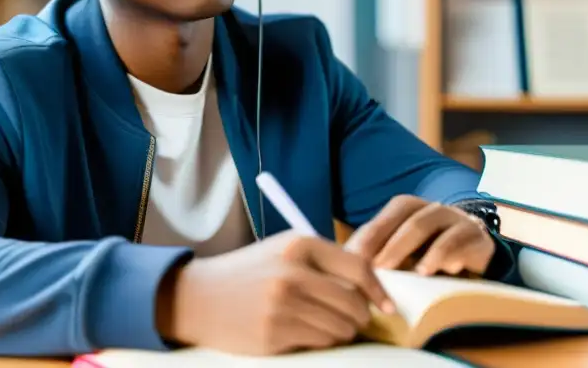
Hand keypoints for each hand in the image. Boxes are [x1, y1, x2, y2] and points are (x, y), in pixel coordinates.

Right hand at [158, 231, 395, 355]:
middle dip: (358, 317)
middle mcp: (293, 272)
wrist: (198, 297)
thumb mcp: (283, 251)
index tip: (389, 307)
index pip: (358, 268)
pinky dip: (319, 341)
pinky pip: (319, 343)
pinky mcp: (274, 333)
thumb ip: (323, 263)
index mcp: (299, 244)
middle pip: (354, 303)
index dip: (379, 290)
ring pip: (340, 328)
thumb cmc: (249, 273)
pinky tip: (301, 332)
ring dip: (339, 332)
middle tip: (350, 319)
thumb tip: (370, 290)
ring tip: (320, 325)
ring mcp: (283, 304)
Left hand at [344, 195, 494, 276]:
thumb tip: (345, 264)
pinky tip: (441, 271)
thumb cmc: (428, 254)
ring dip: (423, 249)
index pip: (389, 215)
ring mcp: (457, 220)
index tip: (356, 259)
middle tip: (379, 269)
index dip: (372, 235)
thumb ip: (377, 253)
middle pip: (411, 218)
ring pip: (436, 226)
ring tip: (414, 273)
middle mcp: (432, 209)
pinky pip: (462, 241)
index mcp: (410, 209)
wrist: (476, 259)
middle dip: (393, 244)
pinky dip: (449, 255)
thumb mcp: (402, 253)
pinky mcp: (477, 238)